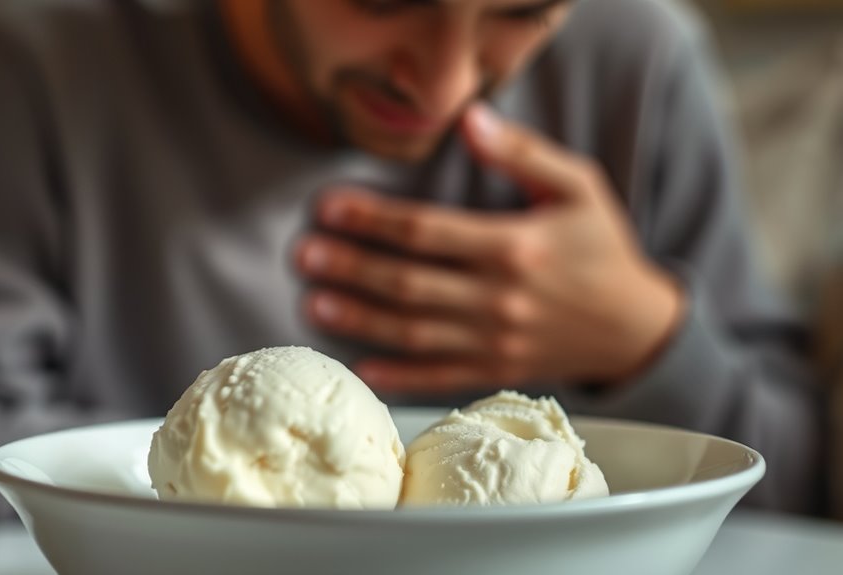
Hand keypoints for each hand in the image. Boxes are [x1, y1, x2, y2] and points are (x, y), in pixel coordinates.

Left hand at [294, 103, 682, 394]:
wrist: (636, 327)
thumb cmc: (602, 249)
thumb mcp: (577, 187)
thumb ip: (522, 153)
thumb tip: (470, 119)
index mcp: (514, 246)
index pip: (426, 231)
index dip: (372, 218)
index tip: (328, 207)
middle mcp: (500, 298)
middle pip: (409, 283)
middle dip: (352, 267)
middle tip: (304, 256)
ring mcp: (496, 341)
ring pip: (414, 332)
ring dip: (361, 320)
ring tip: (314, 305)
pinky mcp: (495, 371)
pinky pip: (439, 377)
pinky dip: (399, 377)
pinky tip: (360, 368)